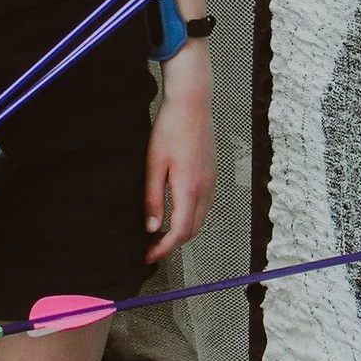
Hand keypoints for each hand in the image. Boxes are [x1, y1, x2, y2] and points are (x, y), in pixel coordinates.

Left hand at [143, 43, 213, 264]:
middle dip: (173, 244)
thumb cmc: (170, 129)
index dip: (164, 249)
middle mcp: (205, 189)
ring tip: (162, 234)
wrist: (192, 104)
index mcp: (189, 189)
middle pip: (193, 230)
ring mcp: (211, 182)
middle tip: (152, 248)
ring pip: (200, 219)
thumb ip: (153, 198)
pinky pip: (205, 206)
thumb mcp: (153, 165)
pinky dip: (192, 217)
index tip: (148, 256)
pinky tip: (177, 213)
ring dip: (183, 232)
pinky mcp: (212, 174)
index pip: (179, 232)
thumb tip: (152, 227)